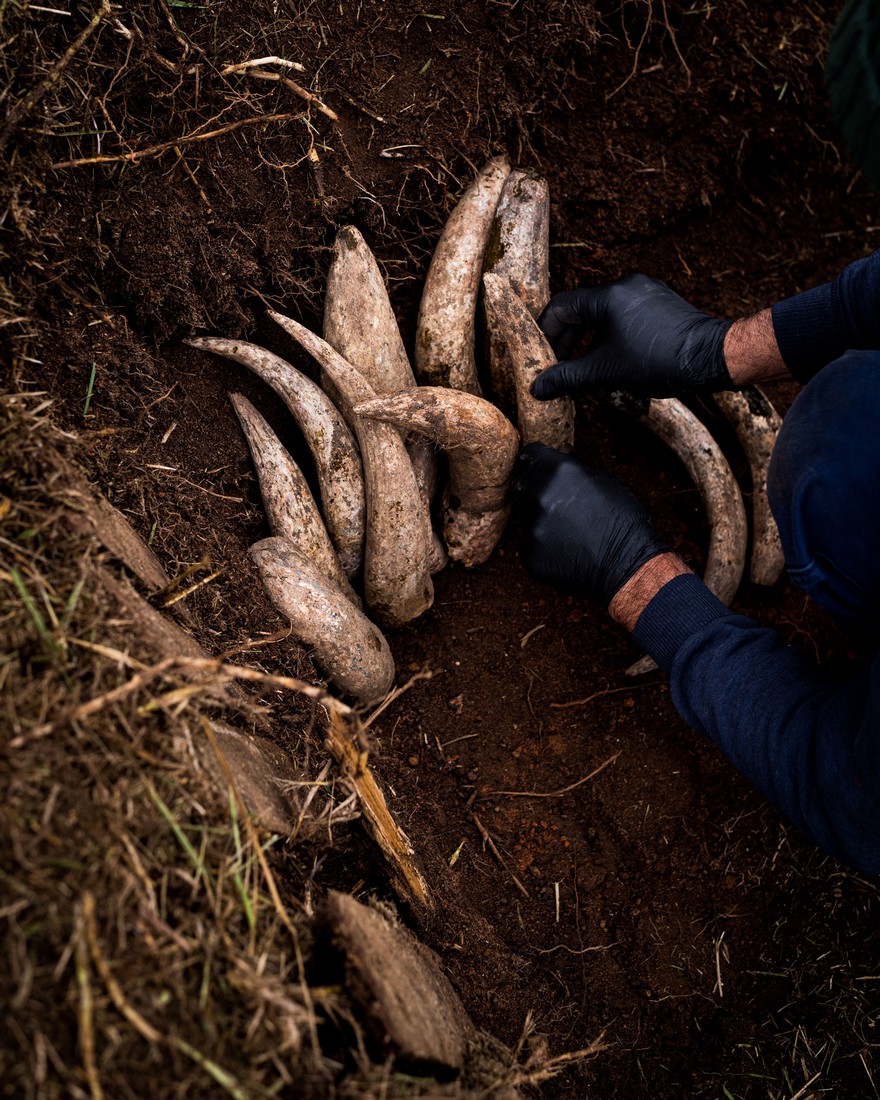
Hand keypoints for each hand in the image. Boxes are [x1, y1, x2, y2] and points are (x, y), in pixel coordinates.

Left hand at [513, 443, 669, 606]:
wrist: (627, 564)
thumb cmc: (623, 520)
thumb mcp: (605, 481)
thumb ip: (574, 470)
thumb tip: (557, 464)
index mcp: (559, 471)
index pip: (530, 454)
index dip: (534, 461)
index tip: (534, 466)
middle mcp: (540, 496)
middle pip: (524, 486)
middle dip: (536, 493)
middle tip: (559, 508)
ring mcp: (532, 526)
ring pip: (527, 518)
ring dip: (542, 522)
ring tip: (570, 534)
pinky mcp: (529, 554)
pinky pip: (531, 545)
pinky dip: (544, 548)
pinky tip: (566, 552)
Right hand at [533, 273, 732, 398]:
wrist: (710, 358)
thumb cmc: (659, 361)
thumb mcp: (605, 372)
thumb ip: (567, 377)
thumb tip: (537, 387)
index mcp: (609, 296)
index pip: (562, 307)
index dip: (547, 333)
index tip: (544, 356)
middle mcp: (626, 286)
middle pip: (583, 311)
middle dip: (570, 342)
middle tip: (564, 367)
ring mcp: (646, 292)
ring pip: (605, 317)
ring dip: (593, 344)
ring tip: (592, 372)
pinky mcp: (661, 303)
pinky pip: (626, 318)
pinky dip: (614, 339)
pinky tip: (618, 364)